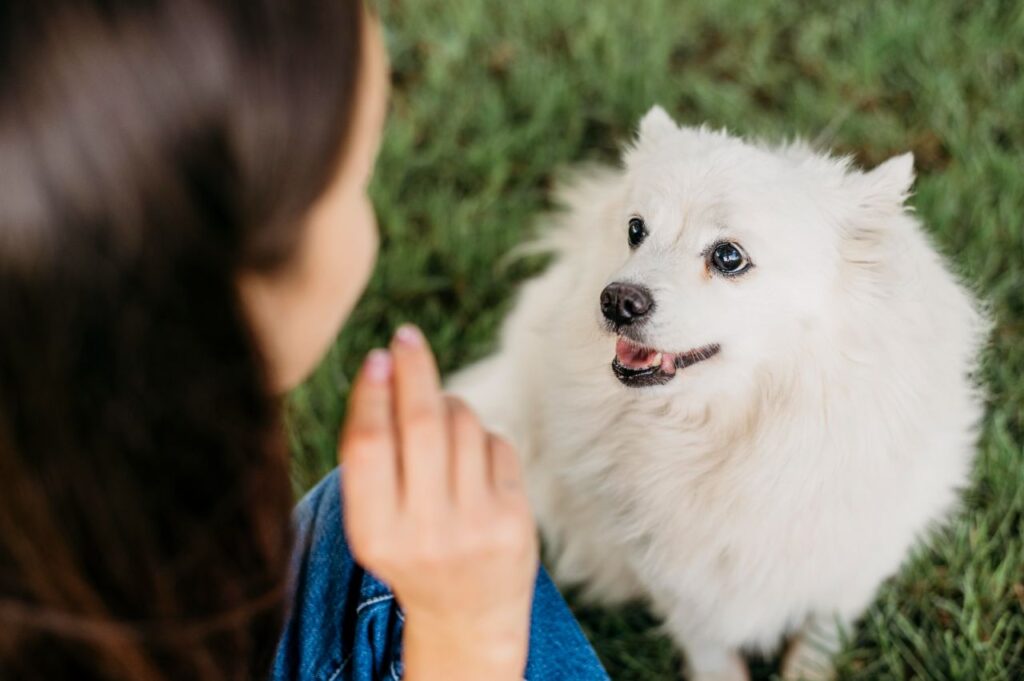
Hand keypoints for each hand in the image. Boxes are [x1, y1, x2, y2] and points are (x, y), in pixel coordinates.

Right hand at [339, 324, 537, 680]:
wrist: (466, 614)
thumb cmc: (411, 550)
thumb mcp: (376, 522)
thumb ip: (372, 461)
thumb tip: (383, 368)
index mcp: (374, 533)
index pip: (369, 446)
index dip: (371, 394)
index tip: (376, 358)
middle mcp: (424, 532)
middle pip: (422, 424)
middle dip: (414, 370)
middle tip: (406, 339)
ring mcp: (474, 526)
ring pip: (463, 427)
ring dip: (450, 404)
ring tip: (439, 416)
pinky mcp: (514, 519)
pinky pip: (496, 444)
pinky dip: (481, 437)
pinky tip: (471, 459)